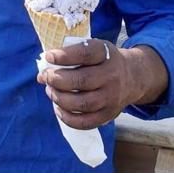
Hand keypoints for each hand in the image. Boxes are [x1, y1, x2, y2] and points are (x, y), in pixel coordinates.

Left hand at [37, 38, 156, 129]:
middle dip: (57, 80)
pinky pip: (86, 122)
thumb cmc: (103, 62)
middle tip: (46, 76)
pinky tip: (58, 108)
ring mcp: (112, 98)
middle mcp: (112, 76)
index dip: (65, 56)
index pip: (86, 54)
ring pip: (82, 103)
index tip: (49, 57)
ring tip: (51, 91)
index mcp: (107, 55)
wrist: (132, 78)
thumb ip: (70, 58)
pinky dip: (68, 118)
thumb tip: (41, 75)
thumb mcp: (94, 50)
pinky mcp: (108, 114)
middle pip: (82, 81)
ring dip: (60, 98)